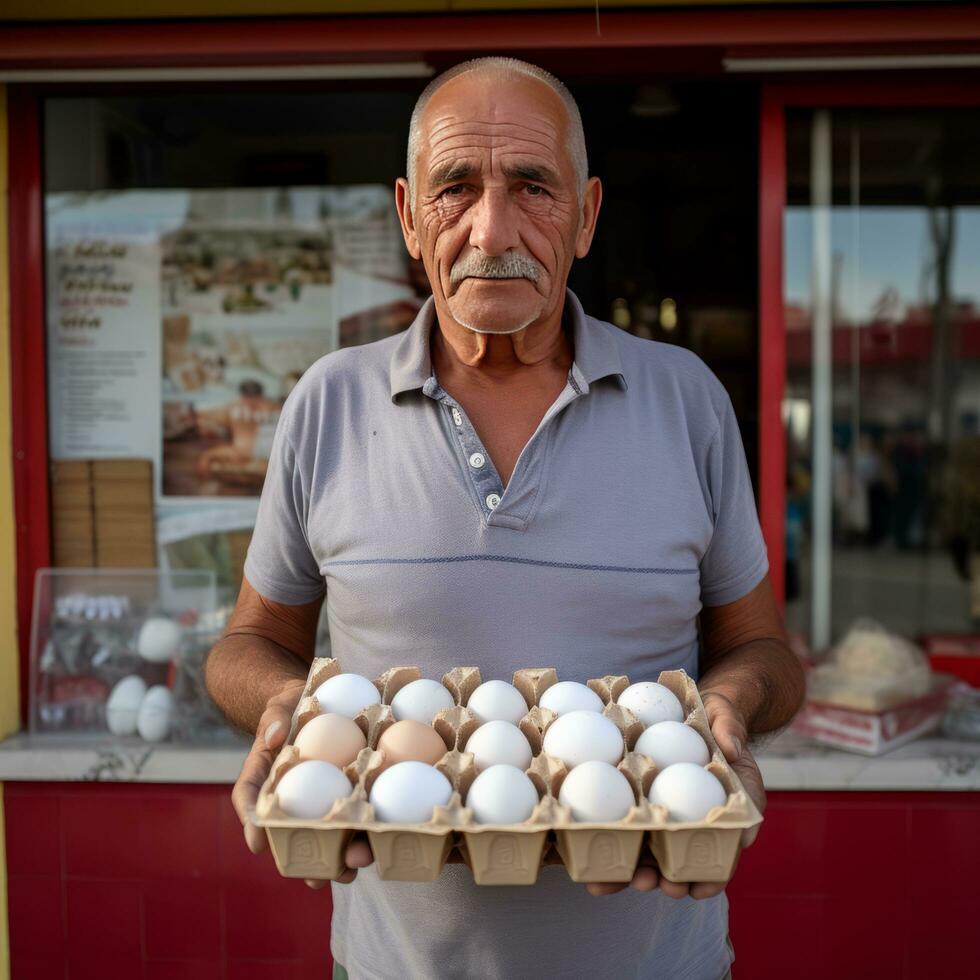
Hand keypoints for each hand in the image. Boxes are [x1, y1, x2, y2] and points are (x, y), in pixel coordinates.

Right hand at [230, 679, 374, 888]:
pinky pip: (352, 818)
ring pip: (322, 837)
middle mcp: (289, 796)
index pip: (250, 800)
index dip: (252, 825)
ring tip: (353, 871)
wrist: (317, 702)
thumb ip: (274, 717)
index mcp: (265, 776)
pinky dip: (363, 835)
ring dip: (337, 859)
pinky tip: (378, 846)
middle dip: (304, 861)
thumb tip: (274, 735)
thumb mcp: (280, 705)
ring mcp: (316, 800)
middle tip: (317, 879)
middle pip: (291, 836)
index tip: (257, 844)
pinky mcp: (345, 797)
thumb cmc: (292, 706)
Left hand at [586, 691, 765, 899]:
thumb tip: (730, 746)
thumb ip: (730, 728)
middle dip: (670, 880)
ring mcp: (675, 816)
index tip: (700, 888)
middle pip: (688, 858)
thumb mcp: (726, 715)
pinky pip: (634, 832)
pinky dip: (615, 848)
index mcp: (733, 804)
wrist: (697, 711)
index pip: (729, 846)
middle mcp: (703, 818)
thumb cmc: (717, 715)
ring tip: (610, 883)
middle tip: (651, 884)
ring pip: (657, 854)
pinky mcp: (649, 808)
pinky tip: (590, 864)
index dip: (716, 872)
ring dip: (637, 872)